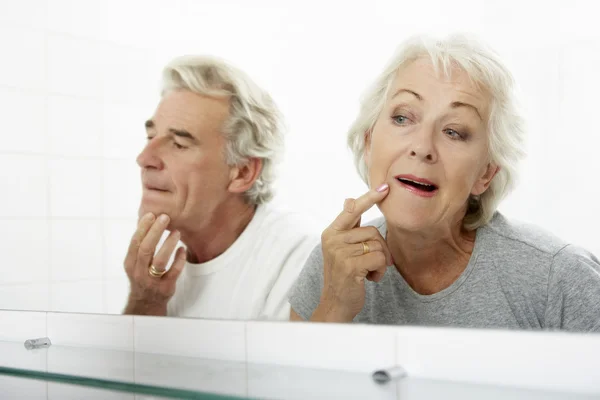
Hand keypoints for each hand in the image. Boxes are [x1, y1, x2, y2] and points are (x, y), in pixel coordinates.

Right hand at [123, 213, 185, 314]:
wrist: (145, 304)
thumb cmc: (143, 276)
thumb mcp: (136, 263)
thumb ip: (141, 245)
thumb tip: (149, 219)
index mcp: (130, 263)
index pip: (135, 242)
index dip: (143, 228)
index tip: (151, 214)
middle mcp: (138, 272)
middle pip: (146, 249)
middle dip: (155, 232)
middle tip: (165, 218)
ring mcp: (152, 281)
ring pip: (160, 261)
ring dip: (168, 244)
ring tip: (177, 232)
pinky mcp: (165, 288)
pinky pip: (174, 272)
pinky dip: (179, 259)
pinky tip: (183, 250)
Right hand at [313, 184, 391, 321]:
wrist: (336, 304)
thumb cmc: (343, 275)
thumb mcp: (342, 248)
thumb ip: (348, 226)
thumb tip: (348, 199)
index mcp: (331, 232)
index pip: (353, 210)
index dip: (369, 198)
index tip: (385, 187)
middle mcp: (332, 239)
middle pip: (373, 231)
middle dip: (380, 248)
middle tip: (373, 263)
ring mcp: (340, 252)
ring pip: (377, 246)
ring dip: (380, 262)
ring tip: (368, 272)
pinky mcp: (350, 266)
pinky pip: (379, 259)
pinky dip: (380, 271)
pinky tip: (370, 279)